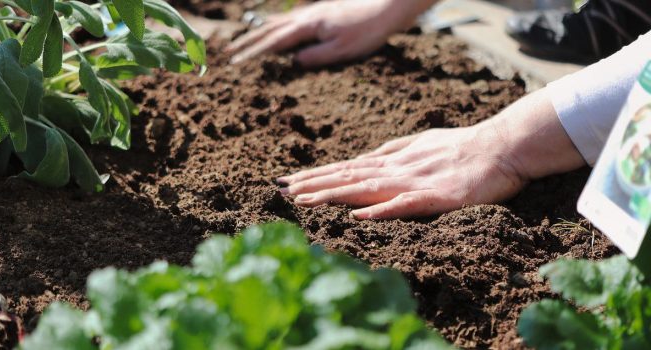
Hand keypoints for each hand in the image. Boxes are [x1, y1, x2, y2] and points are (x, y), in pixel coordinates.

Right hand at [226, 0, 428, 66]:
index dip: (254, 53)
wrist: (387, 7)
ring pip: (279, 22)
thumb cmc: (368, 31)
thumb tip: (293, 62)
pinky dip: (277, 24)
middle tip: (230, 53)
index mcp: (309, 26)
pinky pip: (291, 19)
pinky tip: (275, 27)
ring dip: (259, 32)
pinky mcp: (321, 12)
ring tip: (245, 41)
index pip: (274, 42)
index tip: (237, 62)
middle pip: (270, 30)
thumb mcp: (342, 50)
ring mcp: (313, 12)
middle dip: (249, 42)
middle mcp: (307, 16)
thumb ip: (316, 56)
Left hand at [277, 90, 585, 219]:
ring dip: (333, 194)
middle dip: (313, 184)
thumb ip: (394, 151)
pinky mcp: (437, 197)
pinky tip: (358, 215)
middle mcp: (397, 170)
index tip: (289, 181)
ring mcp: (415, 182)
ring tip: (303, 200)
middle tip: (280, 190)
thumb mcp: (421, 144)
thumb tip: (367, 157)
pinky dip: (380, 210)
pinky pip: (405, 204)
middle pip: (348, 177)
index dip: (317, 175)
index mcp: (393, 161)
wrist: (502, 146)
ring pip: (366, 189)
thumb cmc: (463, 146)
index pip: (347, 169)